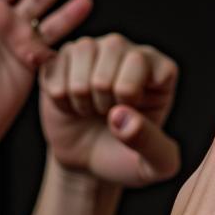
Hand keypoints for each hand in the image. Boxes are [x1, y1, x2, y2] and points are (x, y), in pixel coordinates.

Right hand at [40, 34, 179, 186]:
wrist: (88, 166)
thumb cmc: (124, 159)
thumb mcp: (154, 166)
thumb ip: (151, 144)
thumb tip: (122, 118)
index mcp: (159, 70)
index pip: (143, 60)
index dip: (129, 94)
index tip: (129, 117)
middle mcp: (127, 51)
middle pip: (113, 48)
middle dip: (103, 94)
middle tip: (105, 115)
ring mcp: (94, 51)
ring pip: (83, 50)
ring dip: (80, 94)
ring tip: (88, 110)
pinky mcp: (62, 60)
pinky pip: (55, 65)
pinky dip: (59, 96)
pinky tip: (70, 105)